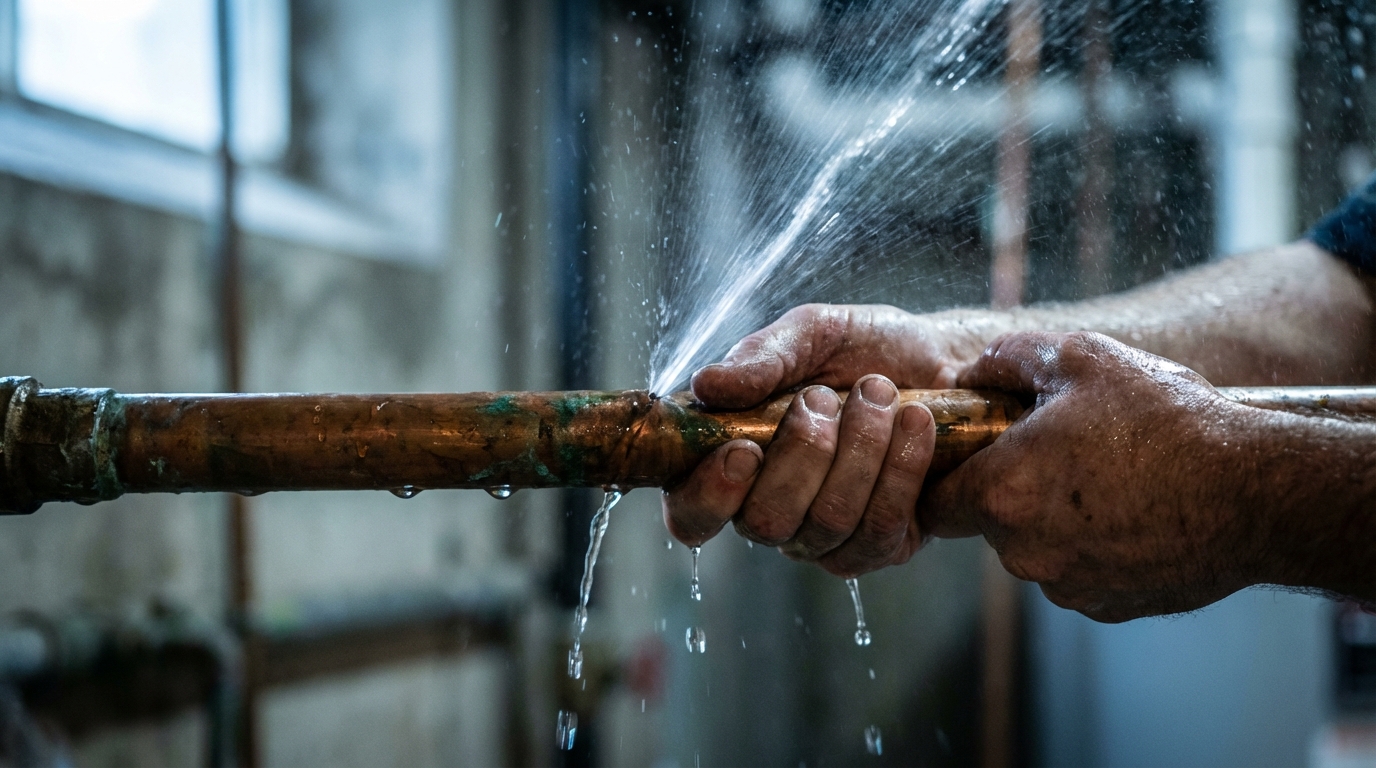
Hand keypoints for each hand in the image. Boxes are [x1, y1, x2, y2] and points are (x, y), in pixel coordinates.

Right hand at [661, 303, 990, 576]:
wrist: (941, 358)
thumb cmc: (860, 348)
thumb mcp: (810, 334)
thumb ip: (760, 358)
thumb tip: (707, 385)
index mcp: (731, 464)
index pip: (690, 515)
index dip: (708, 496)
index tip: (743, 449)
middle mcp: (771, 511)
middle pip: (765, 522)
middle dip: (804, 453)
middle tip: (824, 395)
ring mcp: (825, 537)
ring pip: (828, 523)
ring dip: (859, 449)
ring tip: (880, 392)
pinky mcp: (880, 545)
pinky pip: (881, 531)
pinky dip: (902, 468)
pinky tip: (915, 420)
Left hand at [921, 331, 1268, 621]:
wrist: (1255, 493)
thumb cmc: (1167, 422)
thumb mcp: (1083, 360)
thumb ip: (1009, 359)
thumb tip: (971, 374)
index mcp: (1002, 493)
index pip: (931, 502)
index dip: (943, 477)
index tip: (965, 458)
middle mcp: (1023, 552)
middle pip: (987, 521)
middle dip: (1011, 489)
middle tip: (1058, 452)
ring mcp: (1066, 587)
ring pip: (1036, 549)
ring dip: (1056, 519)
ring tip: (1109, 478)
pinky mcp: (1107, 607)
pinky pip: (1079, 573)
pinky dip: (1095, 547)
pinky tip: (1135, 512)